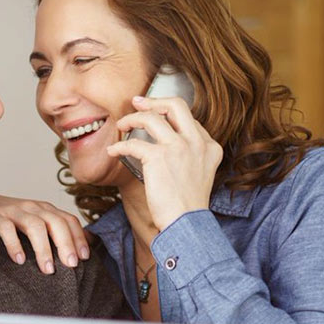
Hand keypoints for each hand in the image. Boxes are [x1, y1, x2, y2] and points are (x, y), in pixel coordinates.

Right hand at [0, 193, 89, 273]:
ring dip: (43, 248)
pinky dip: (14, 244)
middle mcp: (32, 207)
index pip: (68, 220)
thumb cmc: (8, 218)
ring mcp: (13, 211)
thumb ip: (54, 231)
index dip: (78, 238)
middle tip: (71, 265)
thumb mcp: (34, 221)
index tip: (84, 258)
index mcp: (44, 209)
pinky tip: (18, 260)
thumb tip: (84, 246)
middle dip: (65, 244)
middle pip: (55, 222)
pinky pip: (6, 229)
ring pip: (34, 226)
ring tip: (47, 269)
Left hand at [108, 96, 222, 231]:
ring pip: (151, 117)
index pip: (189, 120)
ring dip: (132, 119)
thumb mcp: (200, 175)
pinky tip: (113, 151)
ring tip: (121, 126)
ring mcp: (178, 147)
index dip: (168, 116)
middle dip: (153, 101)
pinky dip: (119, 146)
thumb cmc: (187, 206)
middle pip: (176, 105)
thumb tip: (165, 147)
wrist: (186, 223)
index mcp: (209, 147)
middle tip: (137, 103)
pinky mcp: (159, 157)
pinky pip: (132, 143)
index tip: (154, 116)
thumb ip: (190, 156)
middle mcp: (196, 142)